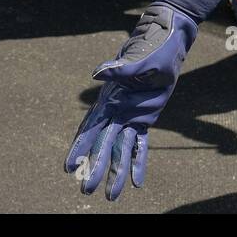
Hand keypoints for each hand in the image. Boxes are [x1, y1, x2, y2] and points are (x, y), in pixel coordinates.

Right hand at [64, 3, 197, 200]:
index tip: (69, 166)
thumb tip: (98, 75)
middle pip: (103, 144)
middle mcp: (116, 111)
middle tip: (86, 191)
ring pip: (120, 149)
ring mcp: (129, 116)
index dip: (81, 146)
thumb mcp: (139, 58)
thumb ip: (120, 70)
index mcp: (110, 98)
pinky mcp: (144, 117)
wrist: (166, 41)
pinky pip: (140, 143)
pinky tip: (137, 182)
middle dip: (95, 167)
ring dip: (115, 171)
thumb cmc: (152, 47)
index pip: (91, 127)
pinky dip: (138, 161)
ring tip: (111, 196)